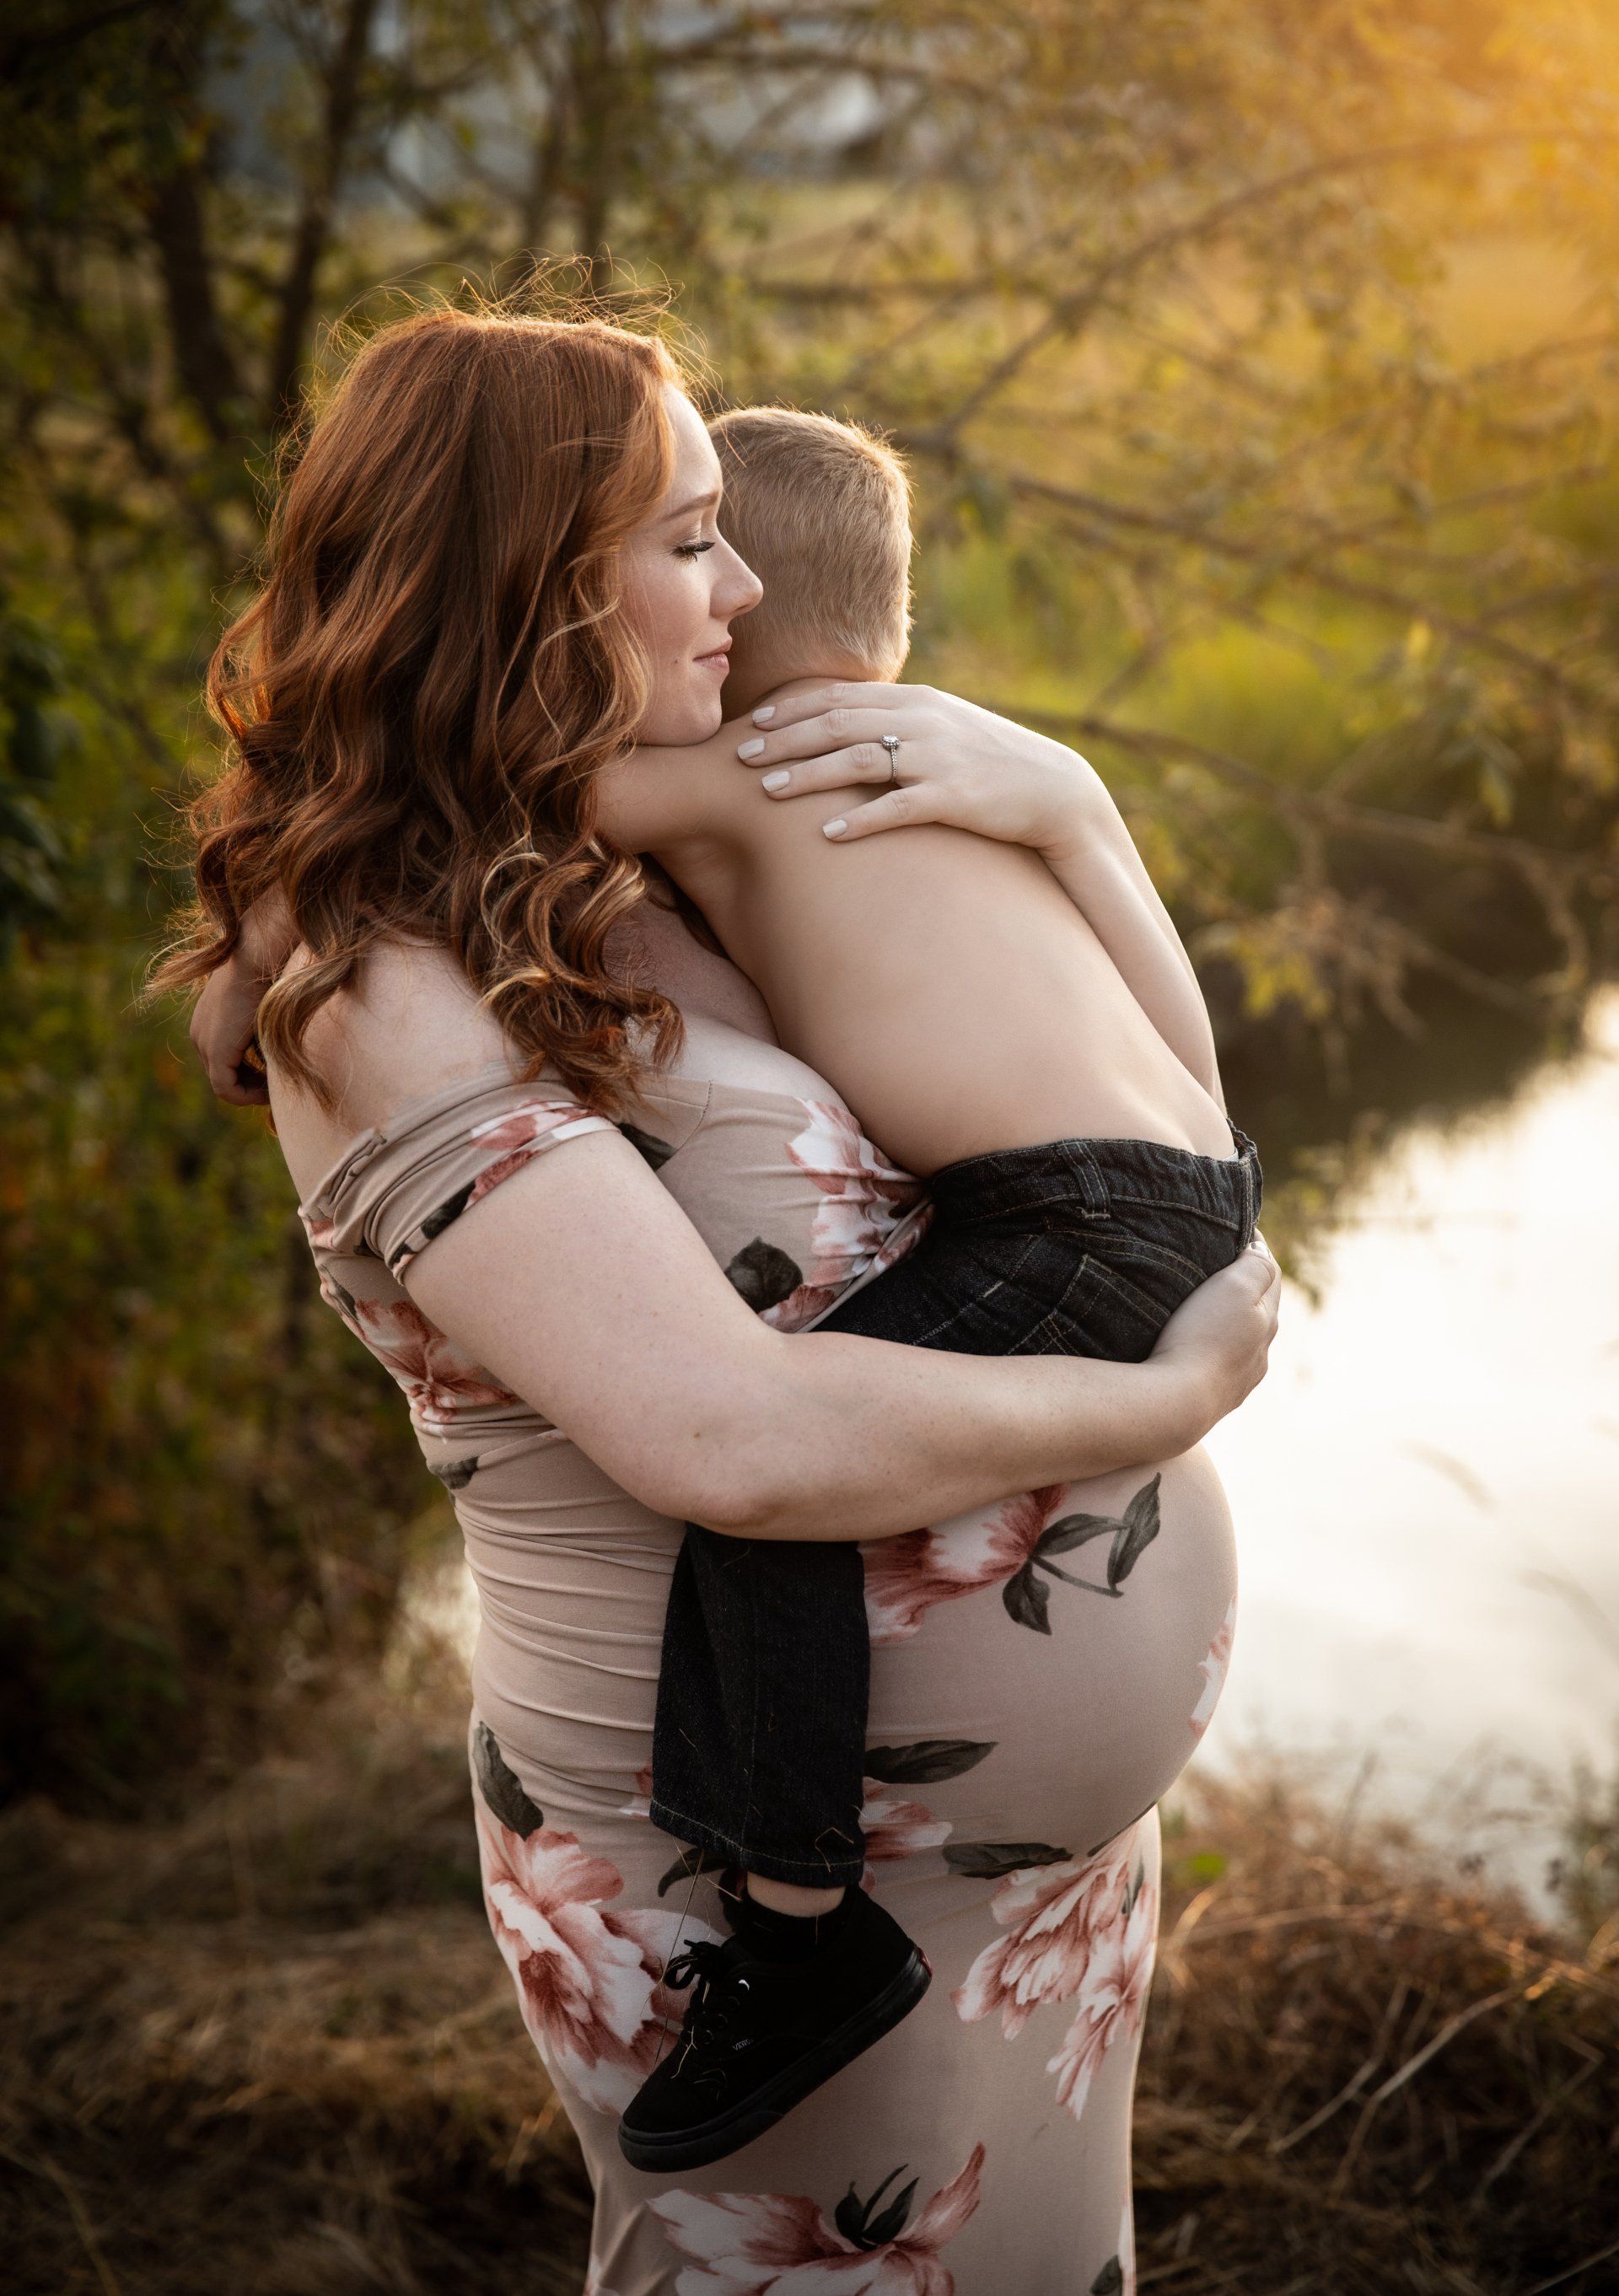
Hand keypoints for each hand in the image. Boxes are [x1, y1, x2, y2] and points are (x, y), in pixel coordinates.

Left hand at [190, 952, 269, 1103]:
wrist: (257, 959)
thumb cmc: (267, 974)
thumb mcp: (261, 1008)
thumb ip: (260, 1032)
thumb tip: (275, 1054)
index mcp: (207, 1023)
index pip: (223, 1060)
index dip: (248, 1075)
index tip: (272, 1077)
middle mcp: (199, 1035)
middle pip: (222, 1074)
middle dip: (249, 1084)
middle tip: (274, 1087)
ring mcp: (204, 1044)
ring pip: (224, 1084)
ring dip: (249, 1091)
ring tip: (273, 1090)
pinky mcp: (216, 1053)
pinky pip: (226, 1089)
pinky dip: (247, 1095)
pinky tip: (269, 1090)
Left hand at [735, 681, 1101, 851]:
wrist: (1055, 789)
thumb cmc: (990, 763)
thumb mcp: (943, 729)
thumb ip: (898, 723)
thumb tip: (848, 729)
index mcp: (915, 701)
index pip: (840, 697)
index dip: (792, 709)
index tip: (753, 722)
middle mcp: (922, 721)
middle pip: (837, 723)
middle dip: (784, 739)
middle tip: (740, 756)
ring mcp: (938, 758)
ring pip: (857, 759)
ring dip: (807, 775)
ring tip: (768, 790)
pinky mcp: (954, 797)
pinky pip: (897, 807)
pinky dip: (859, 820)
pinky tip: (827, 835)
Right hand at [1150, 1242, 1280, 1439]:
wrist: (1176, 1403)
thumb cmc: (1202, 1338)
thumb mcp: (1233, 1288)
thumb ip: (1255, 1265)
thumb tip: (1262, 1251)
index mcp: (1267, 1320)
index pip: (1270, 1274)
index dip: (1256, 1248)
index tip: (1238, 1229)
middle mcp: (1260, 1351)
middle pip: (1259, 1308)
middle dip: (1246, 1286)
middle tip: (1221, 1264)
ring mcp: (1240, 1379)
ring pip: (1241, 1341)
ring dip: (1230, 1322)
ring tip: (1206, 1309)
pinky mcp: (1215, 1399)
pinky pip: (1220, 1366)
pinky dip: (1214, 1350)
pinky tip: (1198, 1350)